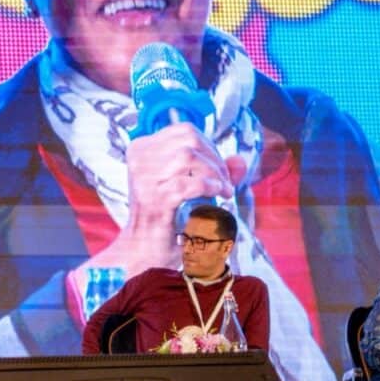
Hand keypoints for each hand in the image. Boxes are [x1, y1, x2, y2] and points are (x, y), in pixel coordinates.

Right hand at [71, 123, 244, 297]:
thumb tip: (239, 161)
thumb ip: (214, 172)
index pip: (183, 130)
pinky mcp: (154, 200)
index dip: (209, 146)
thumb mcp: (187, 187)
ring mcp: (145, 179)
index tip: (218, 168)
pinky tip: (218, 196)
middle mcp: (140, 159)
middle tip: (224, 182)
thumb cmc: (166, 217)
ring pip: (189, 157)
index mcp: (141, 149)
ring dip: (214, 173)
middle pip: (188, 141)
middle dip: (215, 159)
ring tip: (223, 190)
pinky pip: (189, 183)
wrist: (143, 250)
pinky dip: (209, 187)